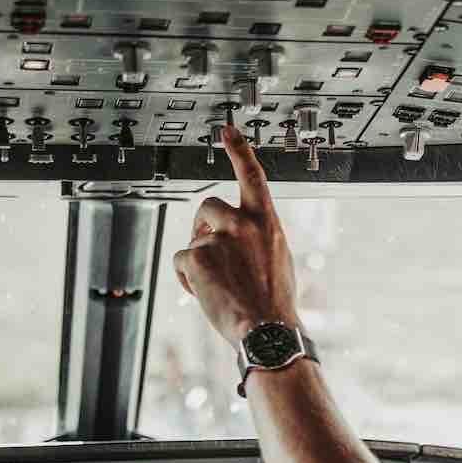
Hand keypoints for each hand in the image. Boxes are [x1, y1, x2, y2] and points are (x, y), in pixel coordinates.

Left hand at [171, 126, 299, 342]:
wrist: (267, 331)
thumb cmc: (276, 303)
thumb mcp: (280, 260)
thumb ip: (260, 238)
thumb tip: (243, 239)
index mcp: (267, 222)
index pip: (252, 175)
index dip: (239, 150)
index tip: (227, 130)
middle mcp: (243, 224)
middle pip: (207, 205)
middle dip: (203, 224)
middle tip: (210, 250)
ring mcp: (218, 239)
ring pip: (194, 238)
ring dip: (199, 258)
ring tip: (216, 285)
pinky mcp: (197, 257)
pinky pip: (182, 259)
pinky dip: (187, 278)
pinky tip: (203, 293)